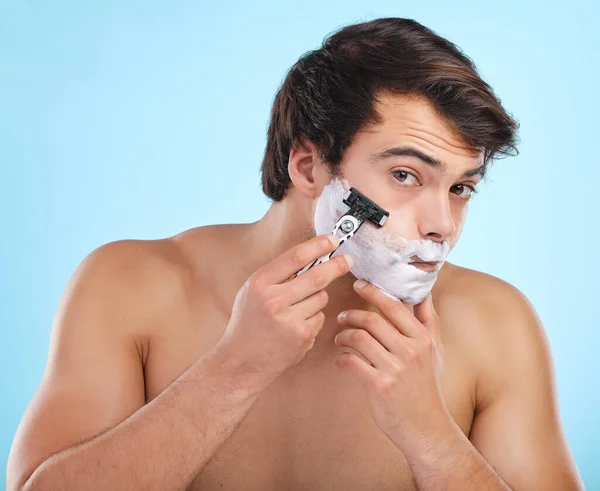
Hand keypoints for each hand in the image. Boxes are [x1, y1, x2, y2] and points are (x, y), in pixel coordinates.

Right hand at [216, 234, 352, 391]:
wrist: (240, 362)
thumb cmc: (248, 324)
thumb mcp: (252, 292)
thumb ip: (277, 275)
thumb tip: (311, 256)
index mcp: (259, 284)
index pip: (295, 257)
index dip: (317, 246)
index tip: (332, 240)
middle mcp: (273, 300)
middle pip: (316, 276)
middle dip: (336, 265)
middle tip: (348, 259)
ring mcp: (289, 320)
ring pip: (321, 297)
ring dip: (317, 298)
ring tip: (297, 309)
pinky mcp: (301, 336)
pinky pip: (320, 317)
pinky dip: (313, 318)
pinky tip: (296, 327)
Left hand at [333, 279, 450, 454]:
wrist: (426, 427)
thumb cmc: (428, 386)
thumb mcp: (437, 351)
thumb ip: (429, 320)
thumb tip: (424, 291)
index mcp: (423, 339)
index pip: (393, 306)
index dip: (372, 292)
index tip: (358, 285)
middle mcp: (410, 351)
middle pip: (371, 319)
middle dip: (350, 314)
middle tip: (341, 316)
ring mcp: (394, 369)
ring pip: (358, 338)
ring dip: (342, 335)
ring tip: (339, 338)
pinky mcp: (379, 386)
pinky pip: (351, 361)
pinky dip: (341, 358)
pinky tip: (341, 360)